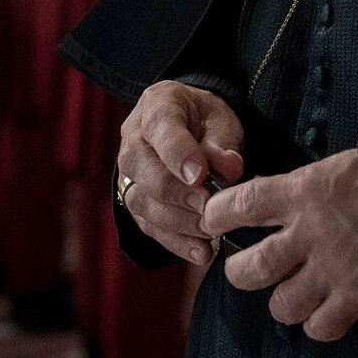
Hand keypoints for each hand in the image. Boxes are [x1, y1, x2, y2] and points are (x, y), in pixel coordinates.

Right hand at [116, 79, 246, 265]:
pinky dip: (175, 242)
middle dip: (175, 193)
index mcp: (157, 105)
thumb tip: (228, 169)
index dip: (179, 154)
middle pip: (141, 168)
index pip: (161, 127)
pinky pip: (148, 226)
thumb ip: (222, 143)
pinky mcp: (137, 201)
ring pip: (141, 202)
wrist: (192, 127)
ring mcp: (130, 172)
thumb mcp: (222, 120)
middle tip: (207, 206)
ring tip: (210, 232)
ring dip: (177, 222)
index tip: (201, 176)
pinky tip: (201, 252)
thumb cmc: (207, 120)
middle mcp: (133, 138)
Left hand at [202, 149, 357, 341]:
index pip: (240, 204)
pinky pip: (319, 327)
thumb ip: (302, 189)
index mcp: (303, 191)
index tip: (213, 220)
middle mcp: (311, 233)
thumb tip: (267, 202)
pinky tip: (328, 307)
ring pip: (281, 306)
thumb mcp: (339, 168)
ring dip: (285, 301)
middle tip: (249, 269)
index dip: (217, 215)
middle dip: (241, 273)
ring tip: (297, 291)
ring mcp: (333, 270)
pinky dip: (320, 322)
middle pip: (248, 270)